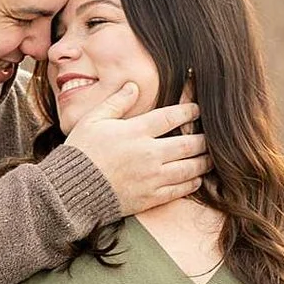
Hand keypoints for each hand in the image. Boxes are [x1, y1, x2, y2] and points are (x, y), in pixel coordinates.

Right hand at [61, 81, 209, 215]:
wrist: (72, 190)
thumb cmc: (81, 152)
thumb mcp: (93, 120)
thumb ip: (116, 102)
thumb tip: (133, 85)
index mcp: (135, 132)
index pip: (171, 117)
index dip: (188, 111)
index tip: (198, 109)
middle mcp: (149, 154)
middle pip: (188, 144)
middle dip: (204, 139)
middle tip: (211, 136)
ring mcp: (152, 177)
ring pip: (190, 168)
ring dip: (204, 162)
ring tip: (211, 157)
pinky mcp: (152, 197)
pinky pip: (180, 190)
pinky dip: (192, 183)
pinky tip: (197, 178)